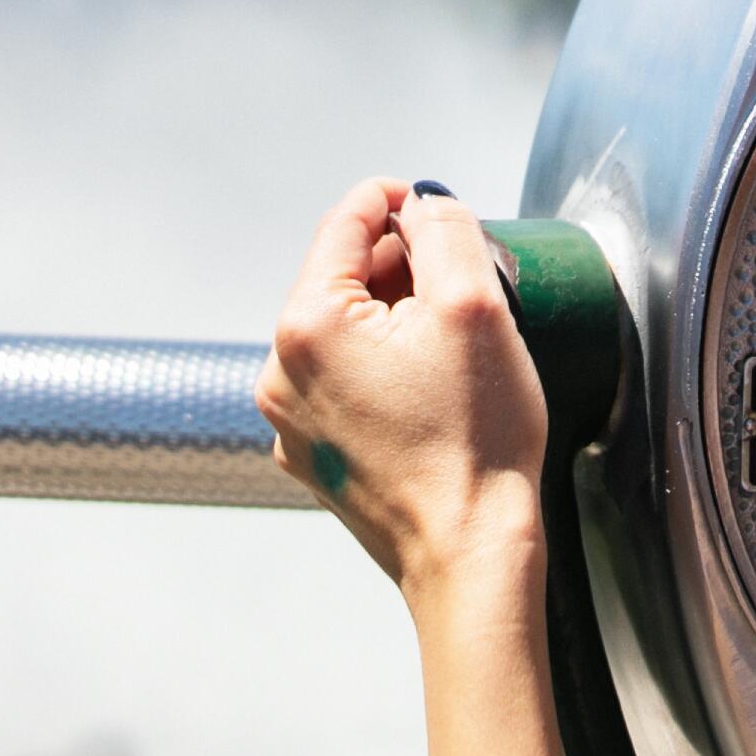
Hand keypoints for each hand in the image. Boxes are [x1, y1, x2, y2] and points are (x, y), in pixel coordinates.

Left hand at [260, 177, 544, 597]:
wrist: (470, 554)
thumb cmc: (476, 440)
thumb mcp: (474, 305)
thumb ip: (444, 229)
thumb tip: (421, 205)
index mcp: (306, 325)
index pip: (345, 224)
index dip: (396, 201)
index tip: (438, 208)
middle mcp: (279, 372)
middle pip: (341, 278)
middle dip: (402, 268)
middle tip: (464, 287)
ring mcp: (291, 421)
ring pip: (344, 332)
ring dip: (394, 320)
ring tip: (452, 348)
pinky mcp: (315, 455)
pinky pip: (344, 384)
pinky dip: (383, 370)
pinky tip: (431, 393)